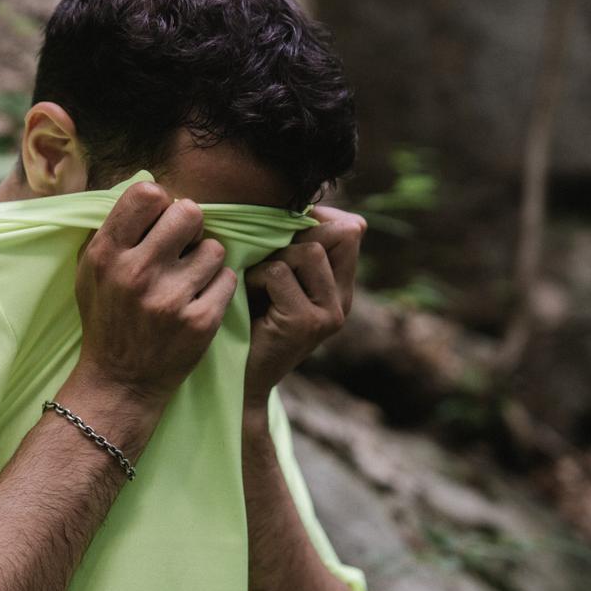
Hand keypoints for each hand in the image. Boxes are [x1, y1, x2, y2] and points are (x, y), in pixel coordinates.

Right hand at [73, 182, 237, 409]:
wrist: (120, 381)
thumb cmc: (108, 317)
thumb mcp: (91, 271)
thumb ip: (116, 229)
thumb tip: (151, 191)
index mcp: (107, 254)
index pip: (147, 193)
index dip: (160, 204)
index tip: (159, 222)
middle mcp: (137, 273)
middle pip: (189, 212)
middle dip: (191, 226)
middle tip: (183, 246)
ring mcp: (170, 299)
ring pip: (214, 248)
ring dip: (206, 260)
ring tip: (189, 279)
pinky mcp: (200, 322)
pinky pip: (228, 278)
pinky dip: (218, 287)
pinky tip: (199, 299)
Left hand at [243, 206, 365, 410]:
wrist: (239, 381)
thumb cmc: (249, 321)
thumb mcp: (277, 280)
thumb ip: (295, 248)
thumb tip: (315, 210)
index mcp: (341, 288)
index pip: (351, 230)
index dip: (318, 220)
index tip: (285, 235)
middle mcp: (343, 302)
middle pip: (334, 234)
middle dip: (291, 241)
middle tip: (266, 268)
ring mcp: (329, 315)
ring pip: (306, 251)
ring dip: (272, 261)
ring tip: (258, 286)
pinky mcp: (305, 323)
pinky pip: (279, 273)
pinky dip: (256, 279)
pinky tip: (250, 301)